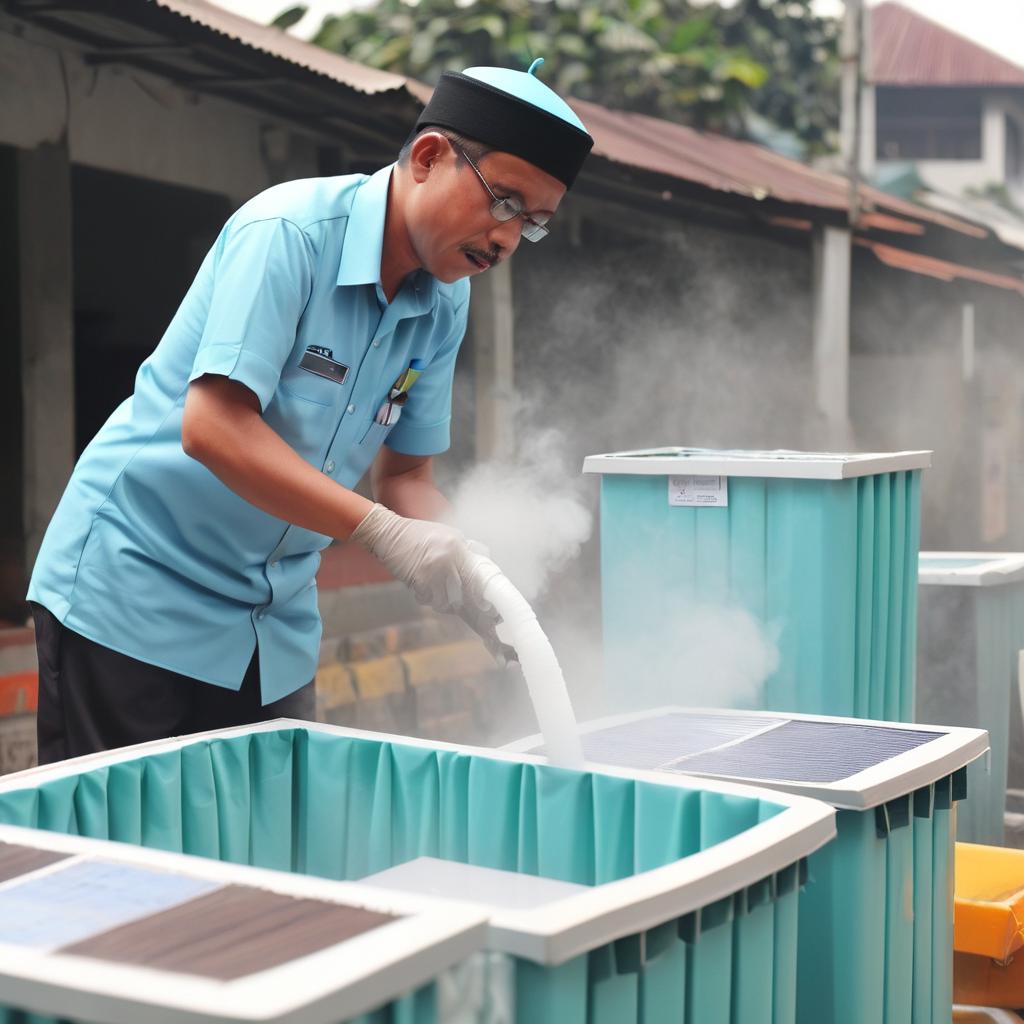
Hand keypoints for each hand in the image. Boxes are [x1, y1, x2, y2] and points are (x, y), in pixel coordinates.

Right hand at [350, 504, 514, 664]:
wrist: (388, 534)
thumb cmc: (418, 535)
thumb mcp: (448, 535)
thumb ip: (465, 552)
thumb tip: (482, 571)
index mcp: (457, 546)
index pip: (476, 576)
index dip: (483, 596)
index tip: (489, 608)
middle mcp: (447, 559)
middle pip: (464, 593)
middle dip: (465, 603)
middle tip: (466, 607)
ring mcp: (432, 571)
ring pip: (447, 601)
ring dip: (444, 600)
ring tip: (435, 587)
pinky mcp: (418, 581)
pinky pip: (430, 599)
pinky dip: (428, 597)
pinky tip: (423, 586)